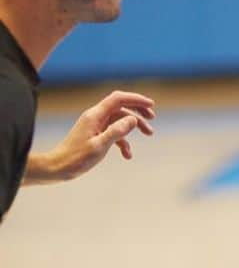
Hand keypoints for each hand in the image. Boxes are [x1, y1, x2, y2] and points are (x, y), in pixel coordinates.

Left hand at [32, 90, 155, 181]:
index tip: (151, 105)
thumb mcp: (100, 146)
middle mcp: (95, 117)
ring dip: (134, 126)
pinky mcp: (95, 136)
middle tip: (152, 118)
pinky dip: (124, 141)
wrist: (57, 168)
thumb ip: (117, 131)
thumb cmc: (76, 158)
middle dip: (137, 111)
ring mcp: (95, 126)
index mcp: (95, 116)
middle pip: (121, 107)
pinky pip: (114, 133)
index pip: (118, 99)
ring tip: (149, 134)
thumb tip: (133, 119)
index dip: (135, 99)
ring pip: (119, 120)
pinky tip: (128, 155)